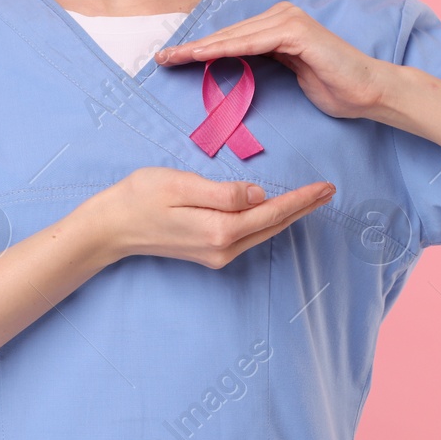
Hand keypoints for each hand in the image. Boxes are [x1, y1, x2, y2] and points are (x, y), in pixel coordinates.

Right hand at [82, 167, 334, 267]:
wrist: (111, 228)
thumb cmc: (141, 198)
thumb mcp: (181, 185)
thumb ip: (223, 193)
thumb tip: (258, 195)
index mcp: (220, 230)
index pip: (271, 212)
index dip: (301, 199)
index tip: (326, 187)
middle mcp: (223, 249)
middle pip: (273, 225)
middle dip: (303, 208)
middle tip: (329, 191)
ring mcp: (216, 254)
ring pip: (262, 232)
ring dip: (288, 215)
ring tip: (310, 198)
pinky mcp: (209, 252)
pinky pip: (248, 235)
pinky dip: (267, 221)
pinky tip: (275, 210)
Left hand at [156, 1, 394, 119]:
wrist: (368, 91)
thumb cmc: (333, 86)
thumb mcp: (290, 73)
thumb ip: (265, 62)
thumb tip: (236, 63)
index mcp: (278, 25)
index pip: (232, 38)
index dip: (201, 48)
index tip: (173, 59)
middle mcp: (281, 16)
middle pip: (228, 33)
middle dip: (193, 47)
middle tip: (162, 58)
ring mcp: (289, 20)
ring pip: (236, 36)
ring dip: (203, 47)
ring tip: (175, 57)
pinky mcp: (297, 32)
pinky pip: (254, 42)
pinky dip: (227, 48)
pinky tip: (205, 56)